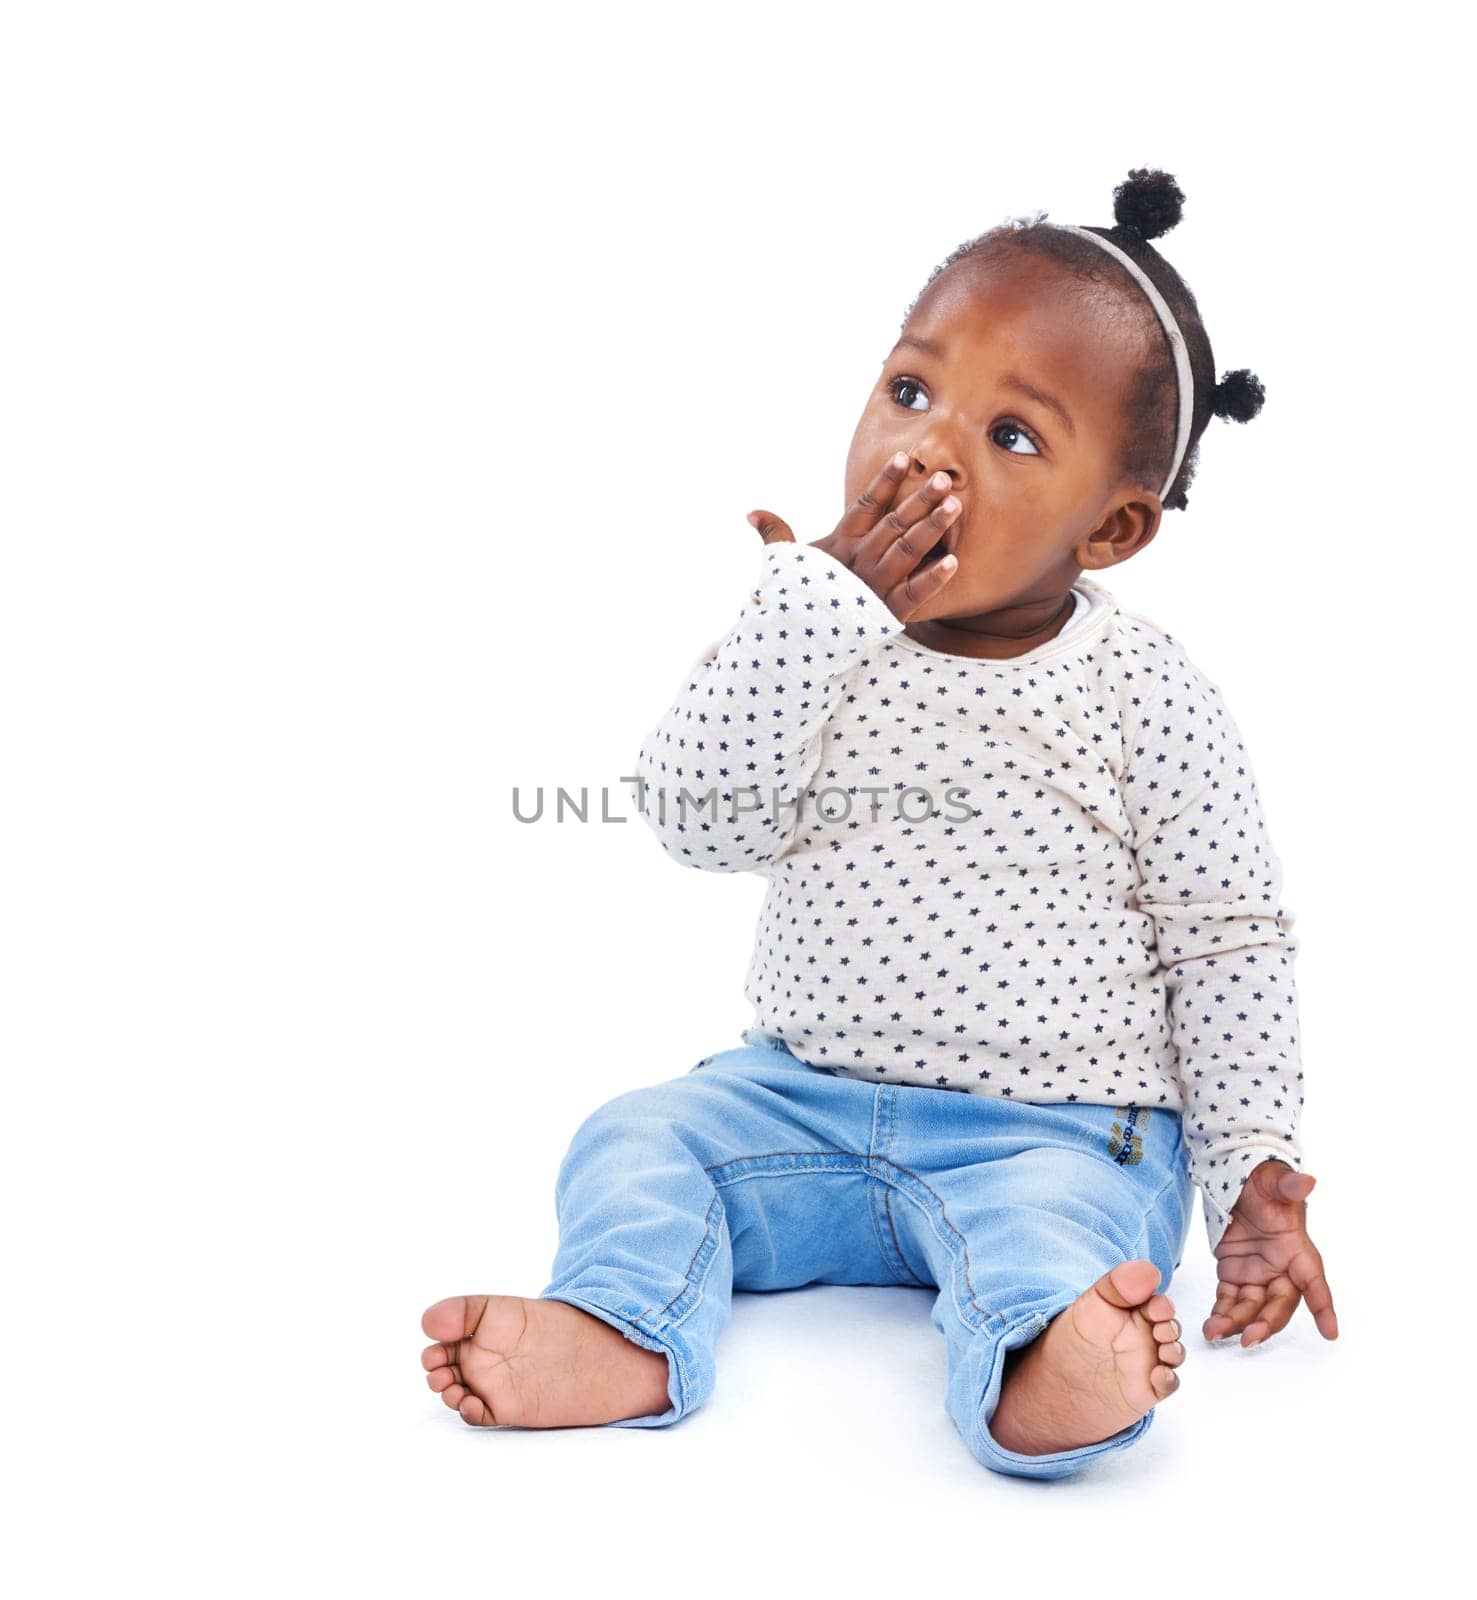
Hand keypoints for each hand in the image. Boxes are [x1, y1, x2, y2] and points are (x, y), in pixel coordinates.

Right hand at [745, 452, 961, 622]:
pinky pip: (914, 593)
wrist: (795, 647)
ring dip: (931, 527)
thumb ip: (776, 535)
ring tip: (954, 504)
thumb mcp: (784, 566)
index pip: (865, 506)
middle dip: (919, 499)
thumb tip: (752, 512)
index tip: (903, 457)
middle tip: (943, 477)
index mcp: (841, 545)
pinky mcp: (887, 612)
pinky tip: (953, 562)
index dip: (885, 481)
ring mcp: (875, 586)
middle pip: (894, 523)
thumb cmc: (796, 601)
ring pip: (907, 550)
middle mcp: (860, 561)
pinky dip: (933, 579)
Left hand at [1204, 1158, 1338, 1348]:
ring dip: (1236, 1323)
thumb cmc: (1264, 1182)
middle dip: (1266, 1323)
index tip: (1330, 1332)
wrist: (1238, 1181)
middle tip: (1250, 1338)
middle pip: (1279, 1304)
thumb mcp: (1274, 1182)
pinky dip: (1221, 1314)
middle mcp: (1281, 1268)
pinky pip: (1229, 1300)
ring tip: (1215, 1332)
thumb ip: (1288, 1185)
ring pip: (1251, 1307)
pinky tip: (1210, 1326)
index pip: (1314, 1281)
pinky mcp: (1234, 1274)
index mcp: (1297, 1250)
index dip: (1323, 1307)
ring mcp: (1257, 1274)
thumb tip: (1306, 1181)